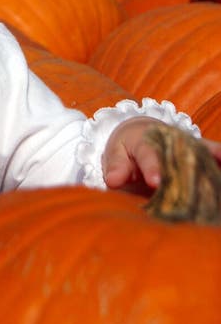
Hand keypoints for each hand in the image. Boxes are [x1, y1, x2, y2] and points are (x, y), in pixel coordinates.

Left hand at [102, 117, 220, 190]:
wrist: (142, 133)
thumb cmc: (127, 147)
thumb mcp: (116, 153)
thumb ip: (116, 166)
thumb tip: (114, 181)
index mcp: (146, 141)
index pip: (149, 155)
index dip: (152, 168)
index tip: (155, 182)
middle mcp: (171, 141)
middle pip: (181, 156)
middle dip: (186, 172)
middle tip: (192, 190)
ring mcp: (186, 146)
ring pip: (200, 155)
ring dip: (210, 165)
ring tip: (218, 174)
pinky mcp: (199, 153)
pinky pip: (211, 154)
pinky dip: (219, 158)